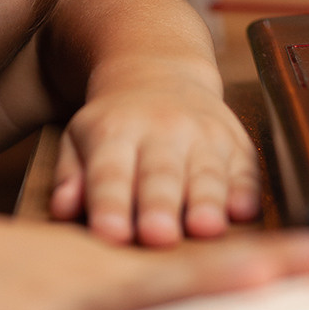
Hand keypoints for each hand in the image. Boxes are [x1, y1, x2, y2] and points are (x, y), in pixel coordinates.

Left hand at [48, 73, 260, 245]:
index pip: (110, 172)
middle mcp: (162, 130)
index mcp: (115, 131)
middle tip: (157, 236)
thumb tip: (62, 210)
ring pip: (207, 173)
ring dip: (207, 202)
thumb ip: (70, 176)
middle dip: (160, 206)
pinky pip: (245, 169)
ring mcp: (205, 135)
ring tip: (205, 228)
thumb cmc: (114, 125)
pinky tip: (243, 211)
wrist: (161, 73)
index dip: (110, 203)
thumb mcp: (79, 139)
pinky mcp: (238, 144)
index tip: (109, 234)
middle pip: (161, 174)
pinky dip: (245, 190)